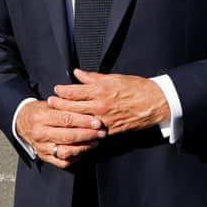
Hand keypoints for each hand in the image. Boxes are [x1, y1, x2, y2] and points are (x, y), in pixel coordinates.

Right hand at [15, 100, 106, 168]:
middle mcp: (40, 133)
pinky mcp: (44, 157)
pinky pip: (62, 162)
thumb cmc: (40, 111)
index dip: (84, 121)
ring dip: (84, 147)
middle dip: (88, 135)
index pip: (66, 119)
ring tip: (95, 142)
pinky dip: (75, 157)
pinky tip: (84, 151)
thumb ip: (66, 105)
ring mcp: (41, 147)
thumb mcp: (50, 104)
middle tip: (101, 132)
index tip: (97, 121)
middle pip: (68, 136)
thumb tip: (88, 107)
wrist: (21, 122)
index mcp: (41, 117)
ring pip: (66, 151)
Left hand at [49, 69, 169, 136]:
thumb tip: (78, 73)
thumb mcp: (115, 78)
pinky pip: (92, 132)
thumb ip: (93, 77)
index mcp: (101, 90)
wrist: (155, 103)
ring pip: (79, 121)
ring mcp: (104, 120)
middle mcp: (100, 106)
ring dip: (67, 119)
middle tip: (50, 102)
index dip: (62, 91)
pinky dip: (82, 131)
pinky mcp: (111, 131)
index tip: (56, 89)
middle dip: (59, 105)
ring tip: (58, 116)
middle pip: (72, 107)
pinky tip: (75, 130)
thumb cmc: (137, 87)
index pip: (74, 91)